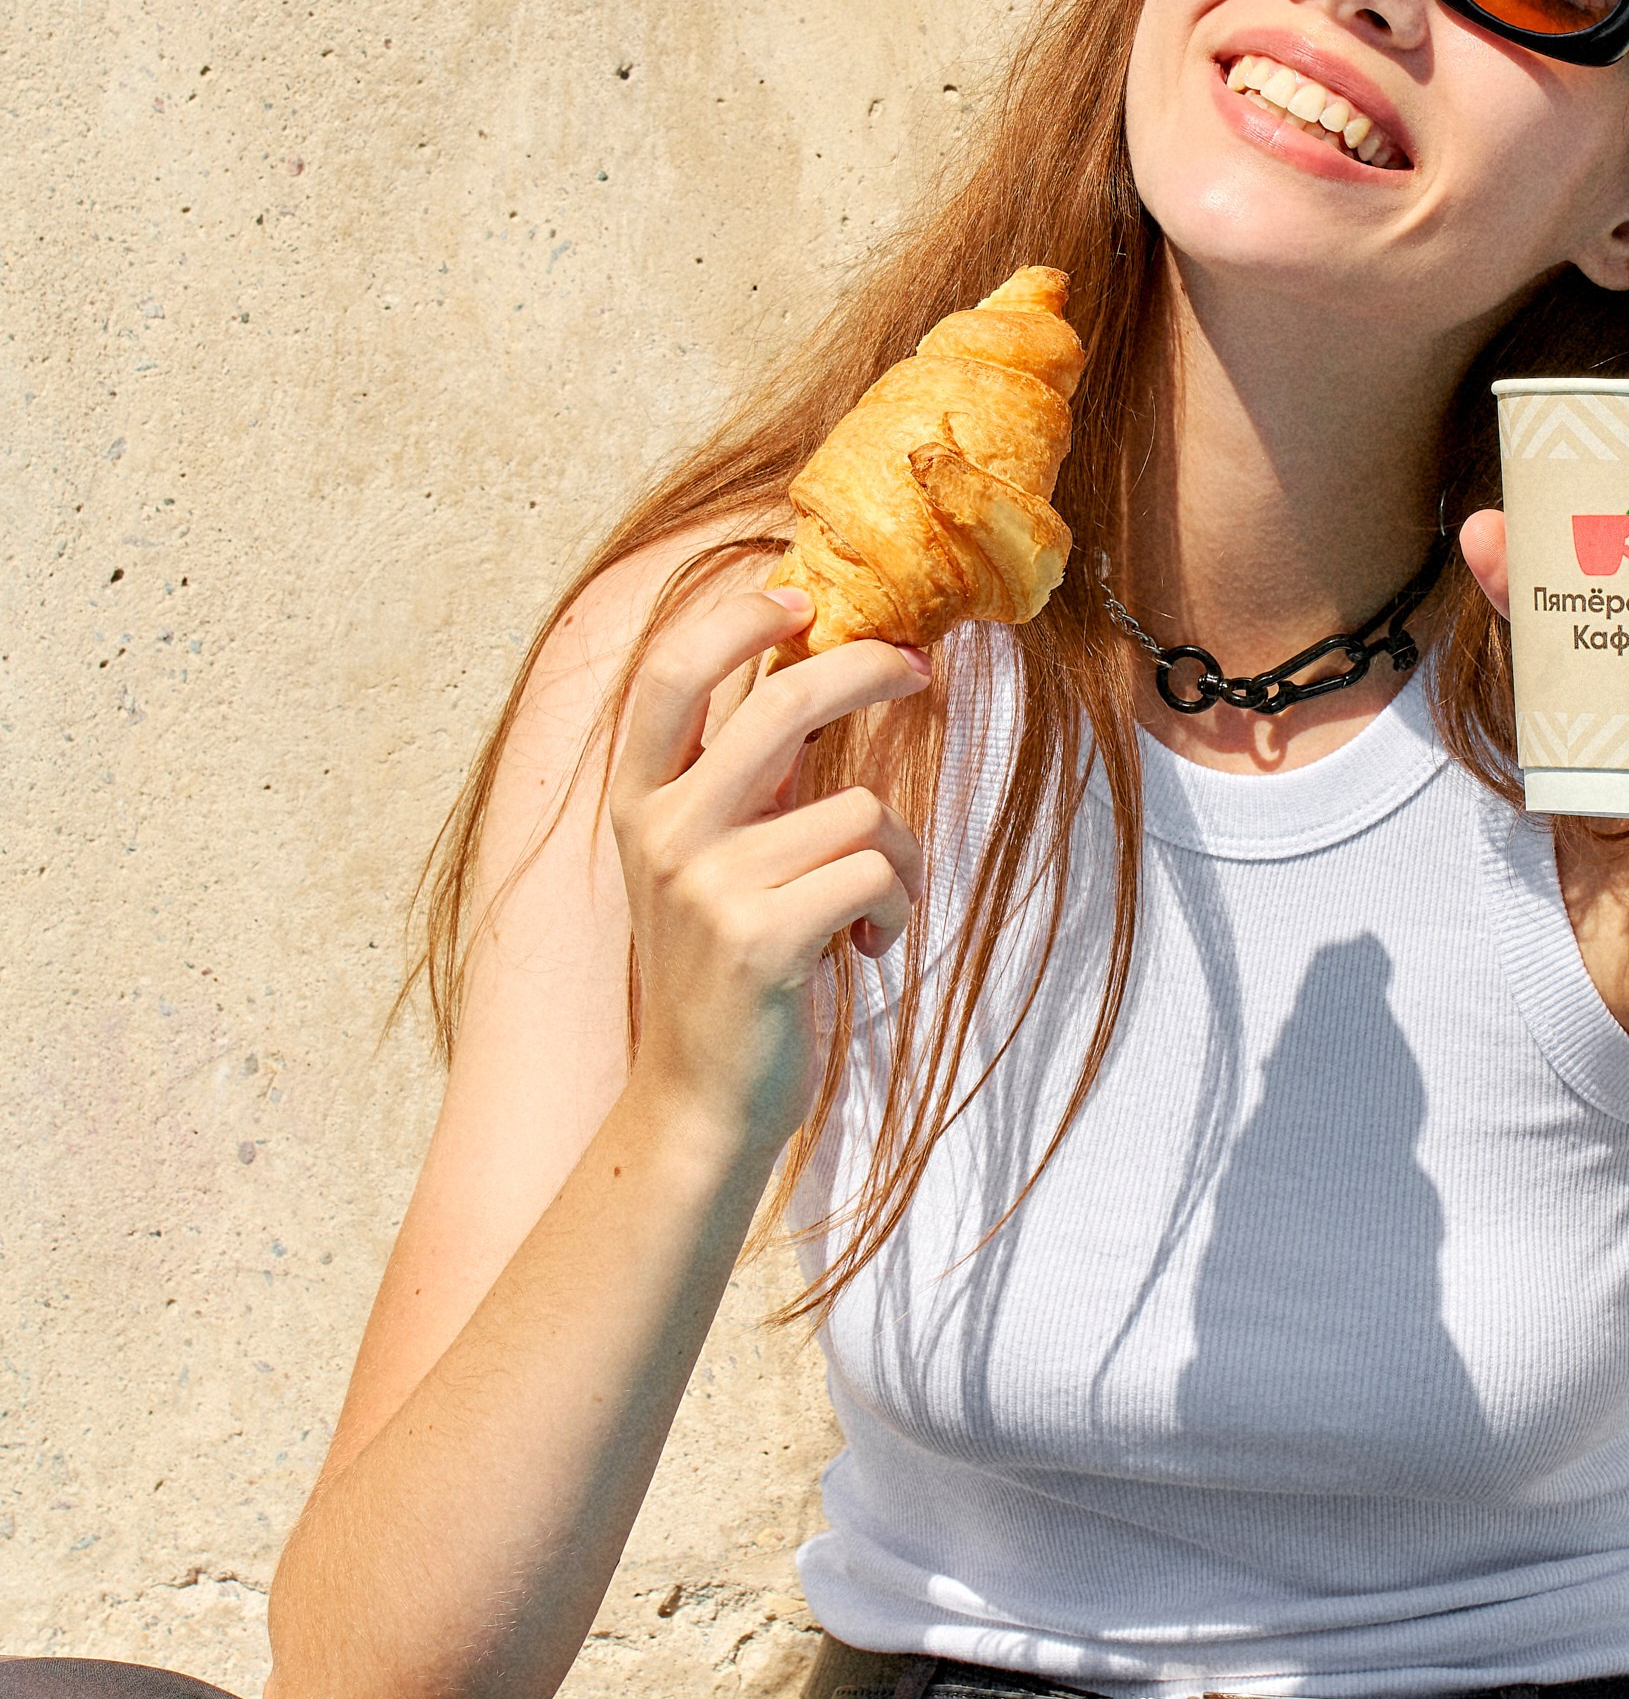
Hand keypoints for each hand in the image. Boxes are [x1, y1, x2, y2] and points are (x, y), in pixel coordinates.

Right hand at [609, 587, 928, 1160]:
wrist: (701, 1100)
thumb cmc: (726, 964)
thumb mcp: (710, 854)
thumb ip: (745, 769)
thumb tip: (818, 658)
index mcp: (641, 800)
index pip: (671, 671)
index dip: (737, 617)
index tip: (802, 598)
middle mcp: (663, 832)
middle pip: (785, 703)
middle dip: (870, 670)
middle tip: (917, 670)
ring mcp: (708, 886)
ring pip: (862, 807)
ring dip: (898, 856)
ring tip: (871, 906)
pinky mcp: (762, 940)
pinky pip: (878, 874)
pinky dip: (897, 910)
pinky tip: (865, 950)